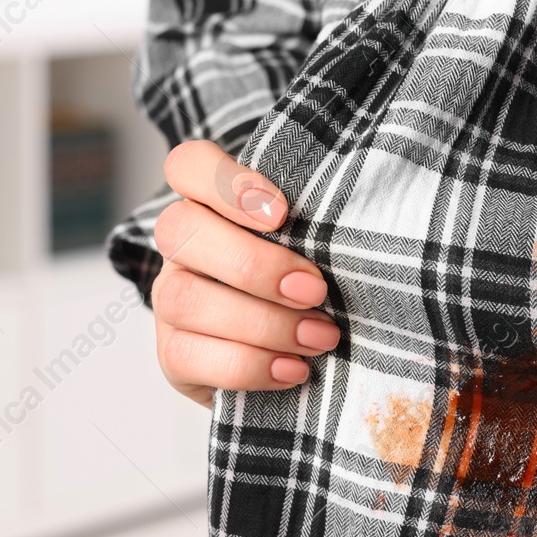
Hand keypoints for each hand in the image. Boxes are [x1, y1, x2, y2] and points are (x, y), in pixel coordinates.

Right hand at [151, 140, 336, 406]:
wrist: (298, 363)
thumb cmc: (312, 293)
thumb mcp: (317, 252)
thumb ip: (320, 231)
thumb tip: (366, 226)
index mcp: (211, 207)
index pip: (188, 166)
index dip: (225, 182)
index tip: (282, 212)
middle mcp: (182, 249)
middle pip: (180, 230)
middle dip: (256, 265)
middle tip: (315, 290)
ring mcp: (169, 301)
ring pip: (184, 299)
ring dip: (262, 322)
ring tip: (319, 337)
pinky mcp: (173, 355)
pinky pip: (187, 356)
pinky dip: (249, 365)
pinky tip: (293, 369)